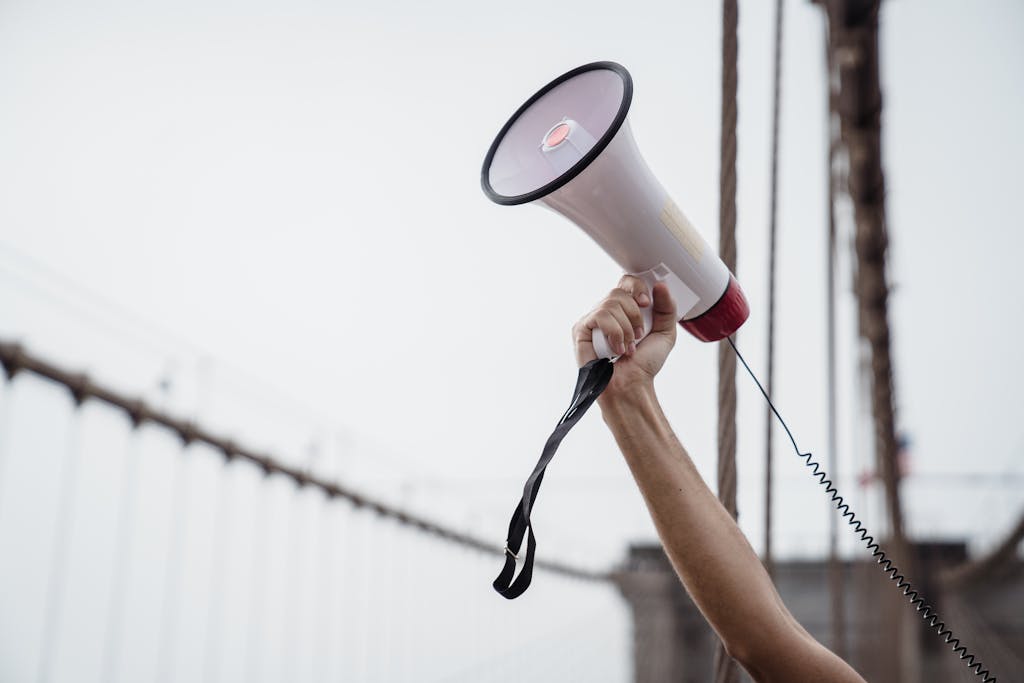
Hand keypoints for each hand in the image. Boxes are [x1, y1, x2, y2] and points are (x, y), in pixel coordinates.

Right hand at [572, 275, 676, 397]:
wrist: (631, 385)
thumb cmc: (644, 364)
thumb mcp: (665, 333)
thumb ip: (667, 308)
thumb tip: (660, 285)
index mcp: (624, 309)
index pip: (626, 282)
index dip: (637, 287)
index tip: (647, 303)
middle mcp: (607, 311)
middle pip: (619, 292)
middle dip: (635, 315)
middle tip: (639, 336)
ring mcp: (592, 320)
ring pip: (610, 304)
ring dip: (626, 329)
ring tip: (627, 347)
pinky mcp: (581, 329)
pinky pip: (600, 316)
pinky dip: (614, 333)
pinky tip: (616, 349)